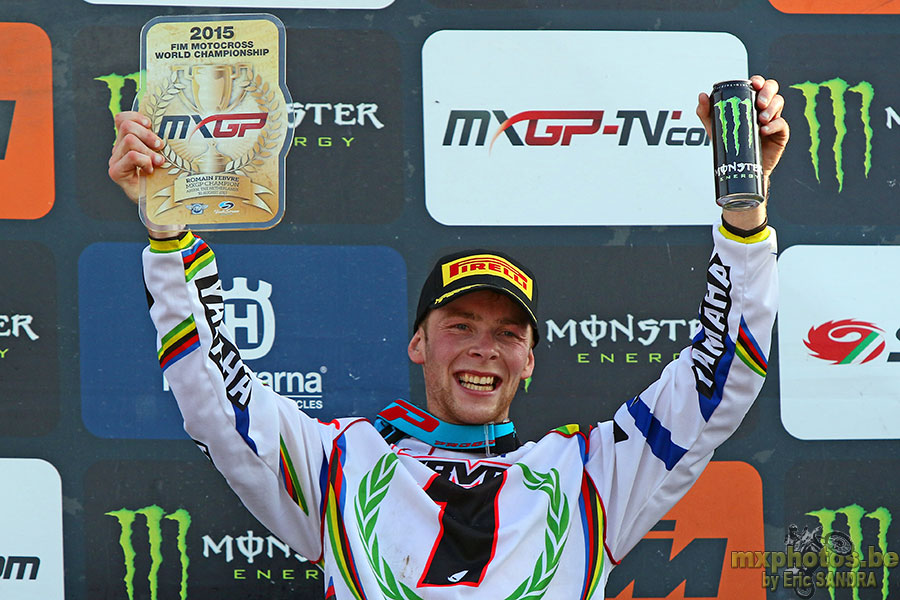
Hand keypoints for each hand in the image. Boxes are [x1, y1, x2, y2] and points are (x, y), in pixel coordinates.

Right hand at [107, 111, 163, 202]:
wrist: (158, 202)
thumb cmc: (162, 178)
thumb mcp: (162, 153)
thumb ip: (158, 141)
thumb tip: (172, 125)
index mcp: (126, 142)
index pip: (121, 119)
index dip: (135, 117)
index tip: (151, 124)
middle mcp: (118, 150)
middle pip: (126, 127)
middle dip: (147, 134)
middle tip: (160, 146)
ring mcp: (115, 161)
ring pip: (130, 141)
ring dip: (148, 150)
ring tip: (158, 162)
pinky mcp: (116, 172)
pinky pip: (131, 156)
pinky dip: (145, 161)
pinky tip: (150, 171)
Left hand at [696, 75, 789, 231]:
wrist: (739, 168)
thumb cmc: (730, 144)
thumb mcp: (715, 127)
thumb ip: (706, 112)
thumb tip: (702, 96)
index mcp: (750, 102)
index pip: (758, 85)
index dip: (759, 81)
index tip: (754, 84)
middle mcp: (763, 108)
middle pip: (773, 89)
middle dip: (767, 92)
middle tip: (759, 103)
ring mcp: (773, 120)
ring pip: (779, 103)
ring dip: (771, 108)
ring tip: (760, 119)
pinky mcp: (780, 134)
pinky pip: (782, 124)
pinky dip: (774, 125)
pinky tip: (763, 130)